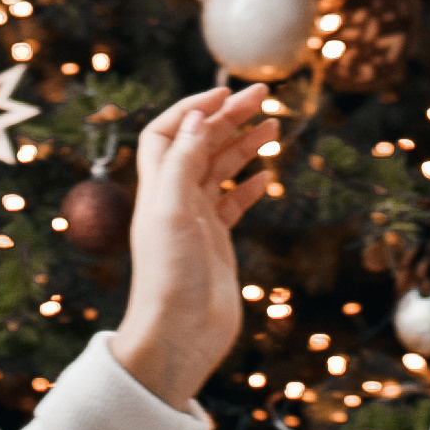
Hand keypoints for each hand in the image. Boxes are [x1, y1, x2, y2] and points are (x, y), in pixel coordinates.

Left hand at [112, 83, 276, 413]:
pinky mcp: (215, 243)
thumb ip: (182, 163)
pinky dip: (248, 186)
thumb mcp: (172, 213)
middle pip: (200, 145)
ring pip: (220, 170)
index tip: (226, 93)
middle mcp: (173, 200)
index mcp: (156, 189)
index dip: (192, 109)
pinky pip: (232, 204)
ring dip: (243, 145)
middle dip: (228, 117)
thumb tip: (199, 117)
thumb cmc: (169, 279)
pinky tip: (266, 176)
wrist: (178, 337)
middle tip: (263, 96)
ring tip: (273, 125)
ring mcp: (195, 221)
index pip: (167, 133)